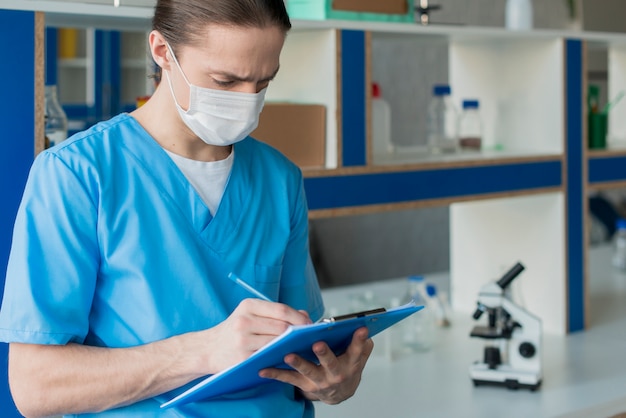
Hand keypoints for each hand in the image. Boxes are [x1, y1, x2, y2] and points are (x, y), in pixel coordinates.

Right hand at [201, 299, 311, 373]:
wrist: (207, 349)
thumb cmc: (234, 330)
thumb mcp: (251, 315)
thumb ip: (276, 313)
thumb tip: (304, 314)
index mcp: (248, 306)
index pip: (281, 309)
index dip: (299, 317)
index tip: (309, 324)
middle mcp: (244, 321)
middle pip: (282, 326)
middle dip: (298, 332)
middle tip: (308, 337)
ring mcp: (243, 340)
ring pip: (277, 342)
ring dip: (291, 344)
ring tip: (300, 345)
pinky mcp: (243, 357)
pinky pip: (269, 356)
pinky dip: (280, 355)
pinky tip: (286, 355)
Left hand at [258, 327, 373, 404]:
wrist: (339, 393)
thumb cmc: (346, 365)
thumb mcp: (357, 355)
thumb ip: (360, 341)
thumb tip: (359, 324)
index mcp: (351, 363)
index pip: (357, 350)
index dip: (359, 340)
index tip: (361, 328)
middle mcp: (336, 374)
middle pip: (331, 363)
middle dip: (324, 354)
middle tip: (318, 344)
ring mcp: (320, 381)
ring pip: (308, 371)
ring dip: (298, 363)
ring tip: (288, 355)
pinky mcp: (305, 385)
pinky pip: (289, 379)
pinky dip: (276, 374)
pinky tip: (264, 369)